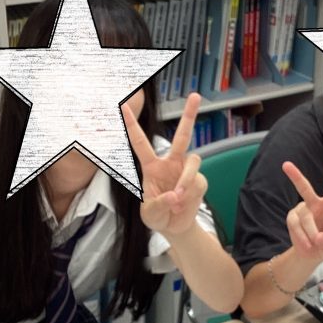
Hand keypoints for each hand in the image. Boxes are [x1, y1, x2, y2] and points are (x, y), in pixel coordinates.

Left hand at [123, 92, 207, 236]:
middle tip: (195, 95)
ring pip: (193, 160)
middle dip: (189, 115)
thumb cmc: (158, 216)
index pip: (140, 142)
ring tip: (178, 197)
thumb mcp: (150, 214)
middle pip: (182, 135)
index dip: (132, 125)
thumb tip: (174, 195)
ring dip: (186, 178)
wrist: (175, 227)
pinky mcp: (199, 182)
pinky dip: (189, 194)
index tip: (123, 107)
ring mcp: (186, 171)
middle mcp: (171, 163)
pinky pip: (197, 182)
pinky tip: (182, 204)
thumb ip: (158, 204)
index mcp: (152, 166)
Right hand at [281, 146, 322, 262]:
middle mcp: (315, 203)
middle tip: (286, 165)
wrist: (311, 254)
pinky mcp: (291, 218)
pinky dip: (302, 239)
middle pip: (305, 188)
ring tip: (314, 245)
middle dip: (295, 176)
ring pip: (305, 219)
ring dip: (311, 234)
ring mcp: (301, 209)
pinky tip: (306, 244)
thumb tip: (318, 237)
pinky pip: (296, 227)